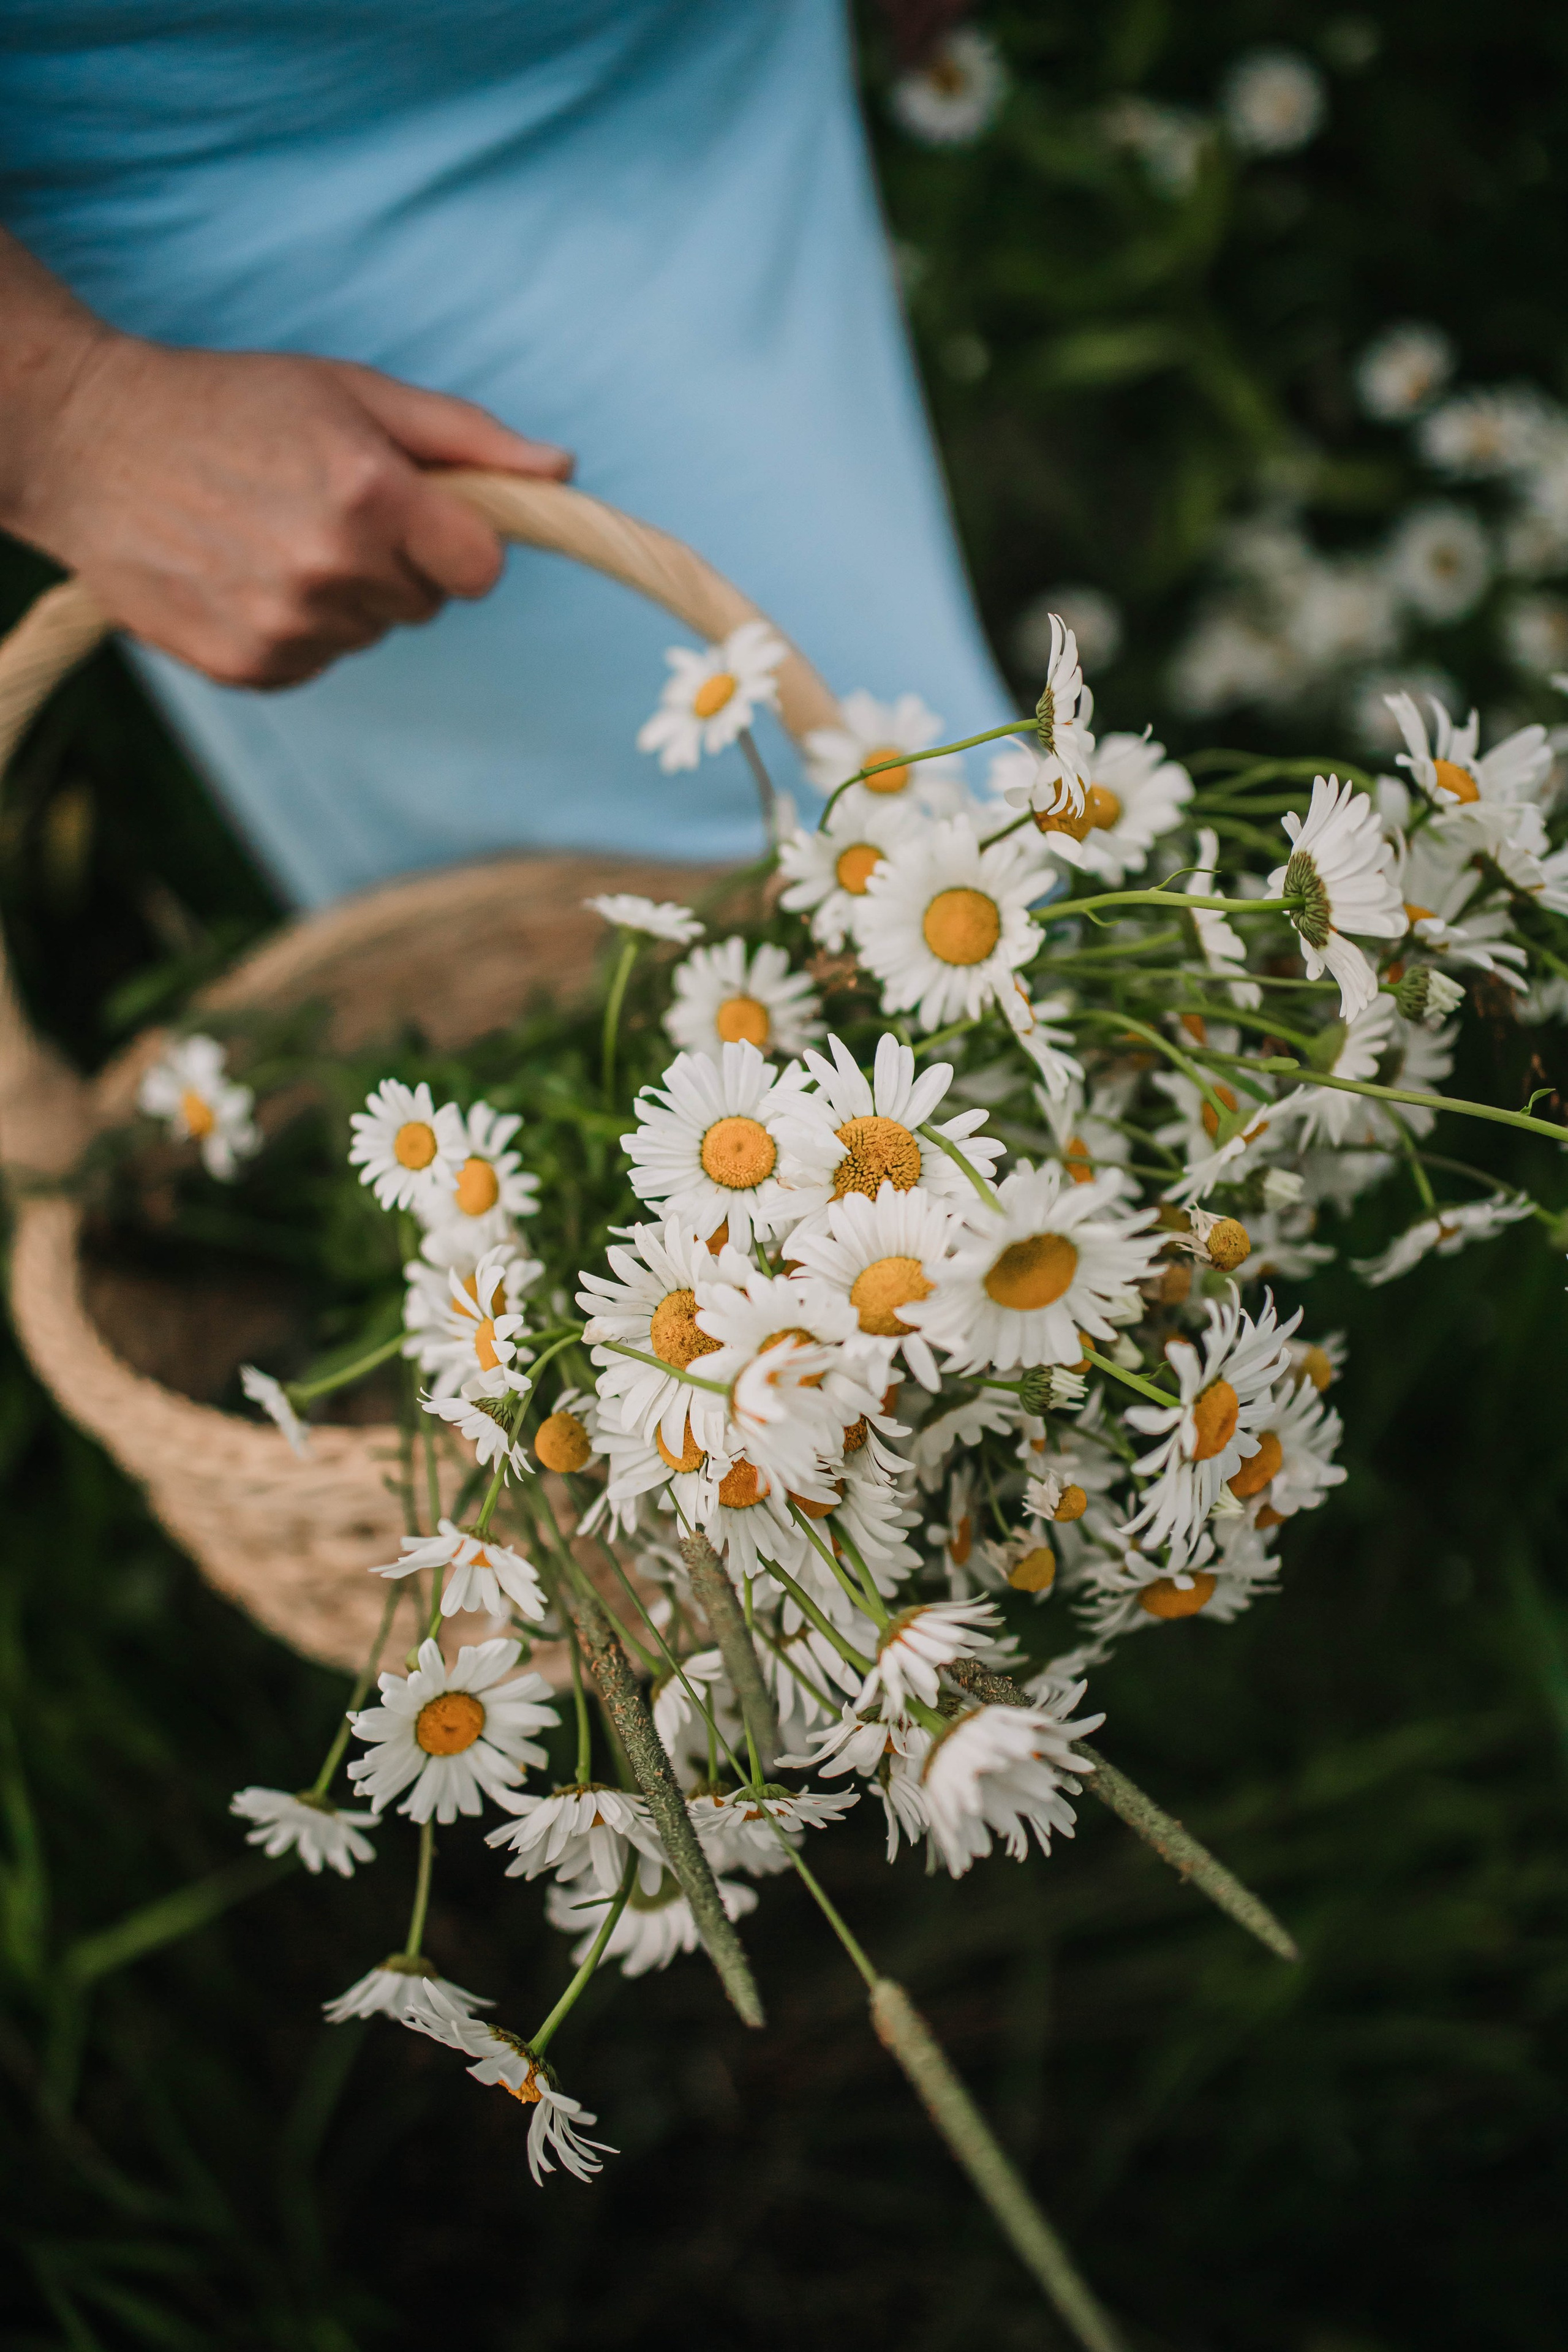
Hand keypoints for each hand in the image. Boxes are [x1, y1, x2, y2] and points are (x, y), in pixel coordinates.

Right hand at [3, 316, 572, 687]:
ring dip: (344, 596)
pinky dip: (296, 628)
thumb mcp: (353, 391)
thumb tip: (563, 469)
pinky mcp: (248, 667)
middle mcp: (331, 570)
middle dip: (398, 562)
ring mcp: (286, 628)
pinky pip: (316, 661)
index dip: (459, 542)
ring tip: (274, 533)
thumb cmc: (233, 403)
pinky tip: (246, 572)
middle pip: (426, 606)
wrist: (90, 443)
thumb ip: (465, 438)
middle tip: (324, 507)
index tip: (421, 515)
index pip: (481, 571)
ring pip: (370, 635)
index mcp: (371, 497)